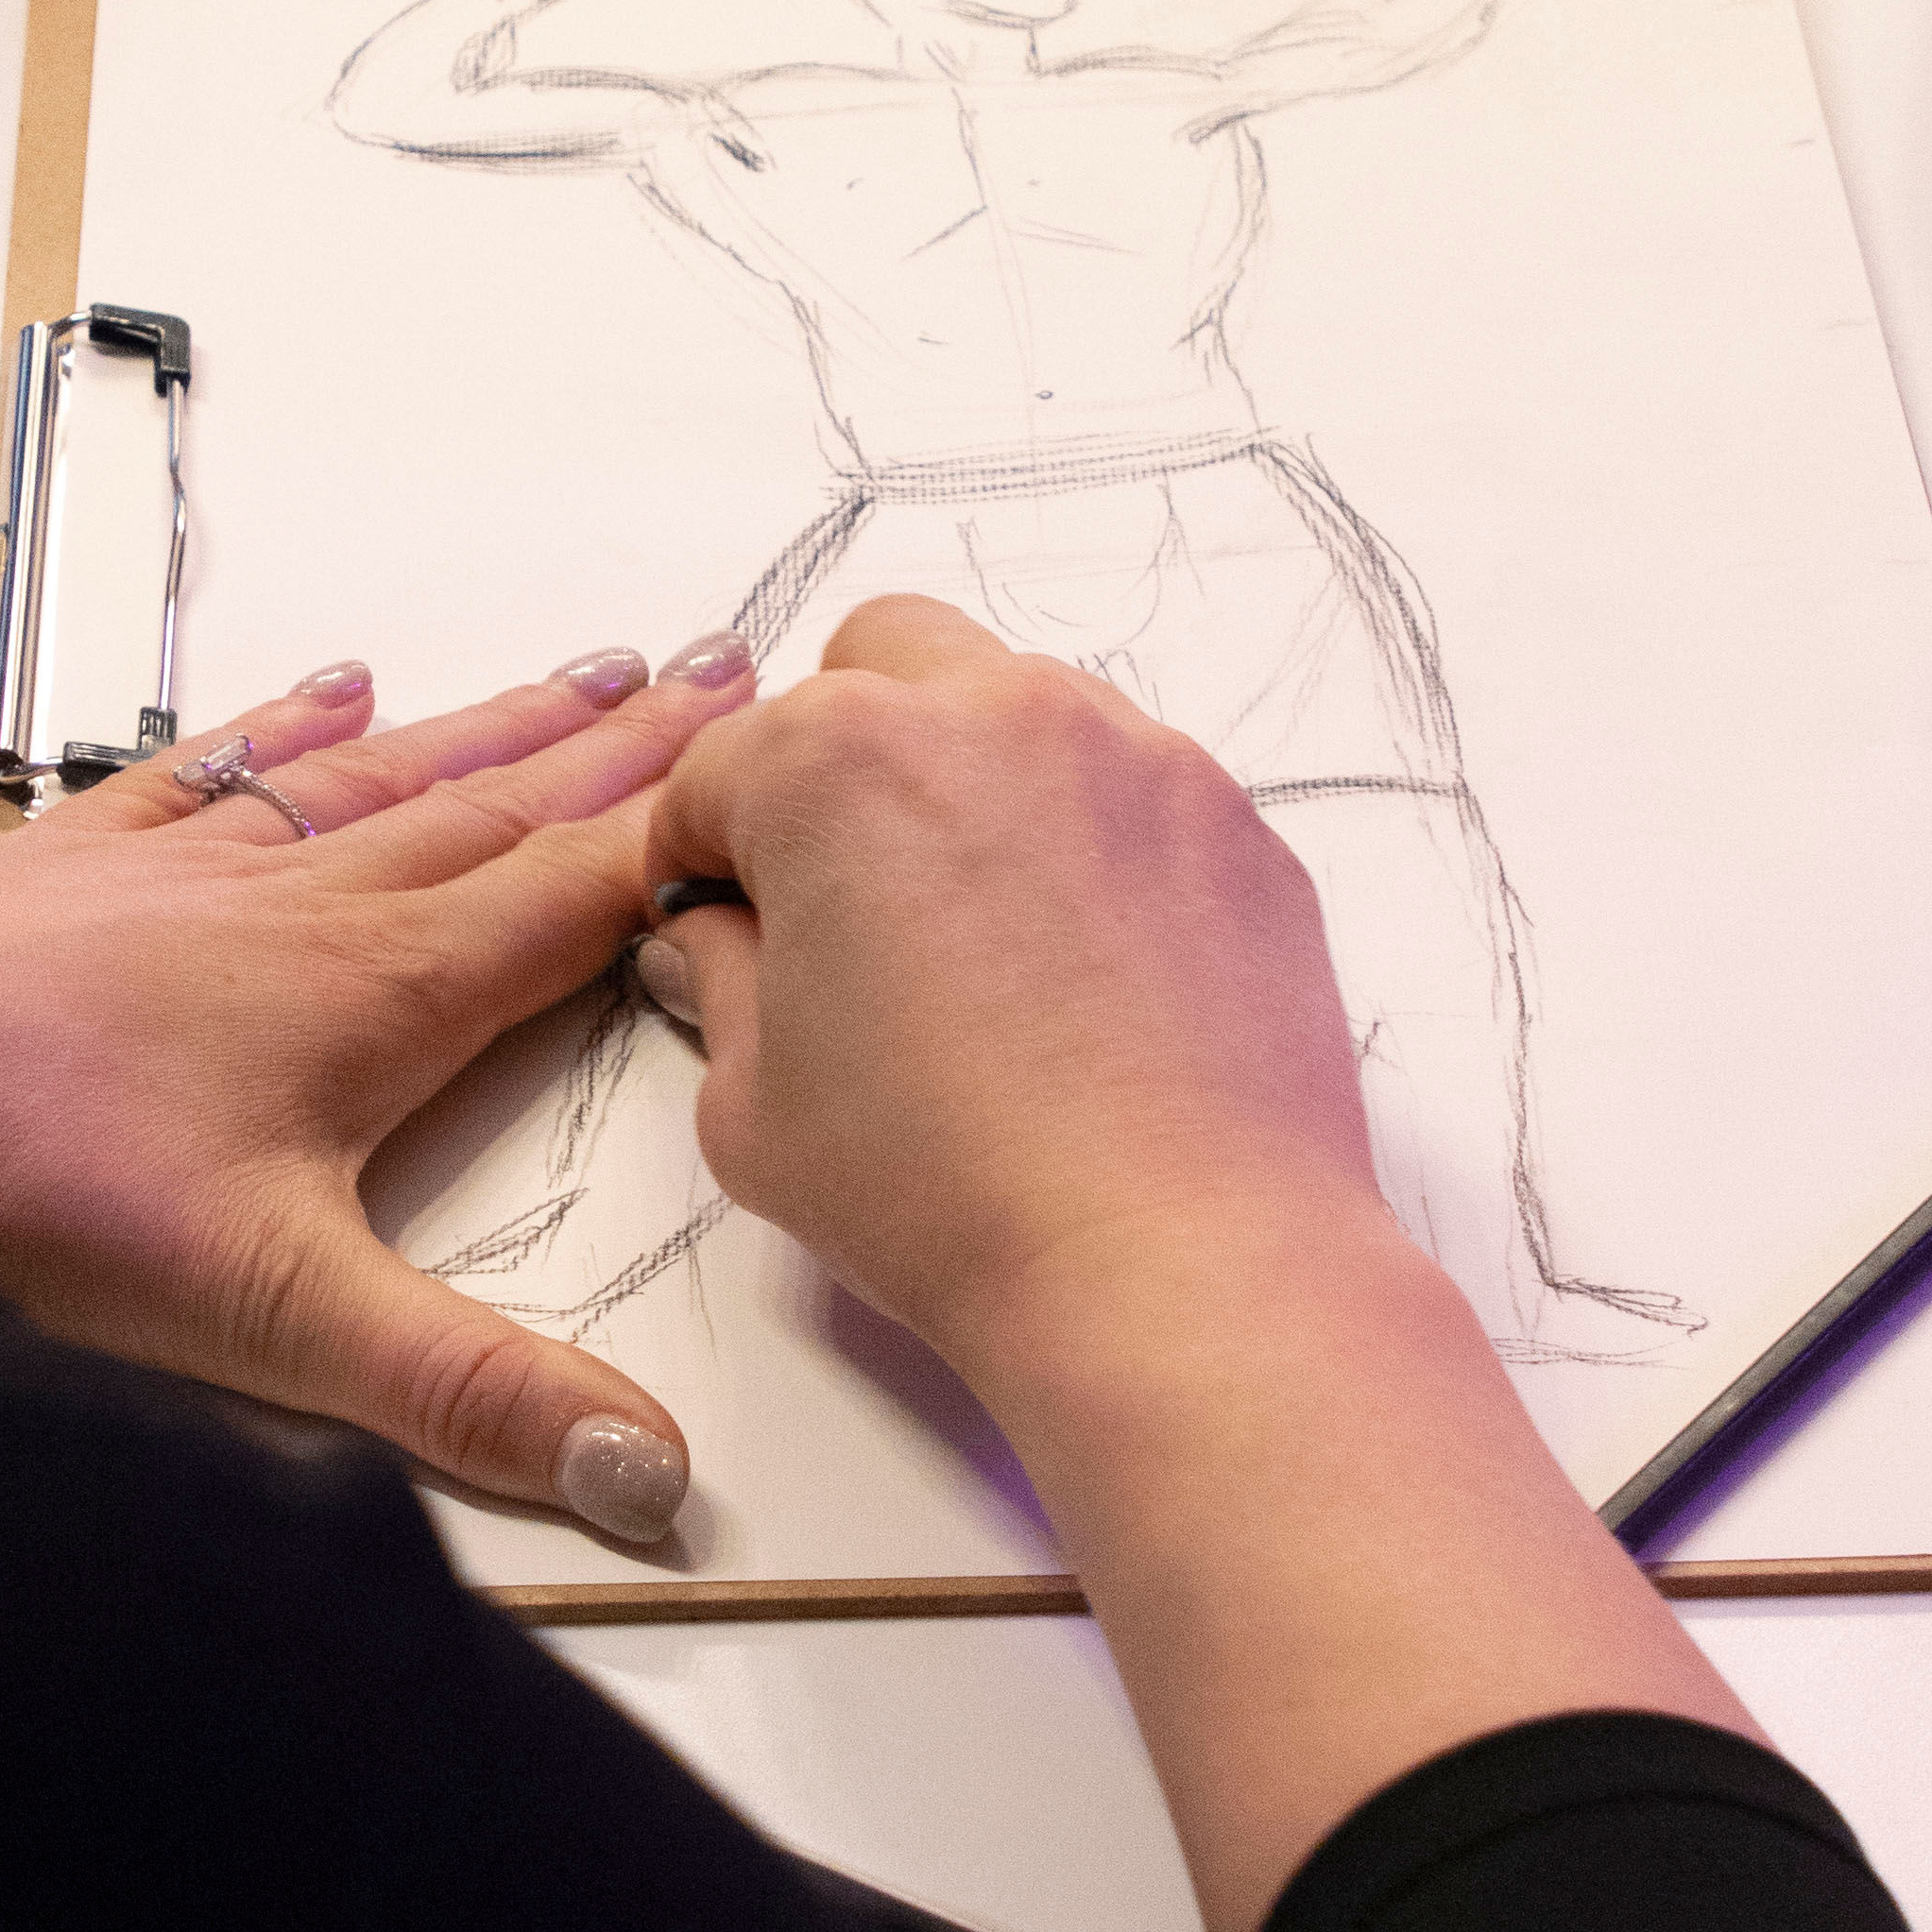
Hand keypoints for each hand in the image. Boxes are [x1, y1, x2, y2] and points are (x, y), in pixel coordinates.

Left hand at [0, 639, 753, 1539]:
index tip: (779, 749)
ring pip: (373, 778)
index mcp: (367, 994)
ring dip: (487, 726)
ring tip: (583, 669)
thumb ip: (469, 1392)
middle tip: (724, 670)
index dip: (682, 825)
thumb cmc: (2, 1188)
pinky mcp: (60, 870)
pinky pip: (208, 771)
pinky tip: (327, 688)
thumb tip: (652, 1465)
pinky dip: (284, 728)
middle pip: (492, 808)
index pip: (569, 893)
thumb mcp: (265, 1318)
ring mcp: (172, 872)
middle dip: (618, 747)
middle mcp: (289, 902)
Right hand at [634, 600, 1386, 1412]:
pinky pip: (1129, 790)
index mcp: (840, 760)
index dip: (699, 857)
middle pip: (878, 666)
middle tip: (839, 893)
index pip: (721, 768)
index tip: (715, 924)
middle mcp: (994, 717)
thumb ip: (719, 981)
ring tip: (973, 940)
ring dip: (971, 784)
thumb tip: (719, 938)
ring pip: (1016, 710)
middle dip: (835, 755)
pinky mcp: (1233, 824)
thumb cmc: (957, 1193)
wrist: (1178, 1264)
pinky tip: (1081, 977)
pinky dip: (1086, 845)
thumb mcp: (755, 1106)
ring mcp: (1134, 758)